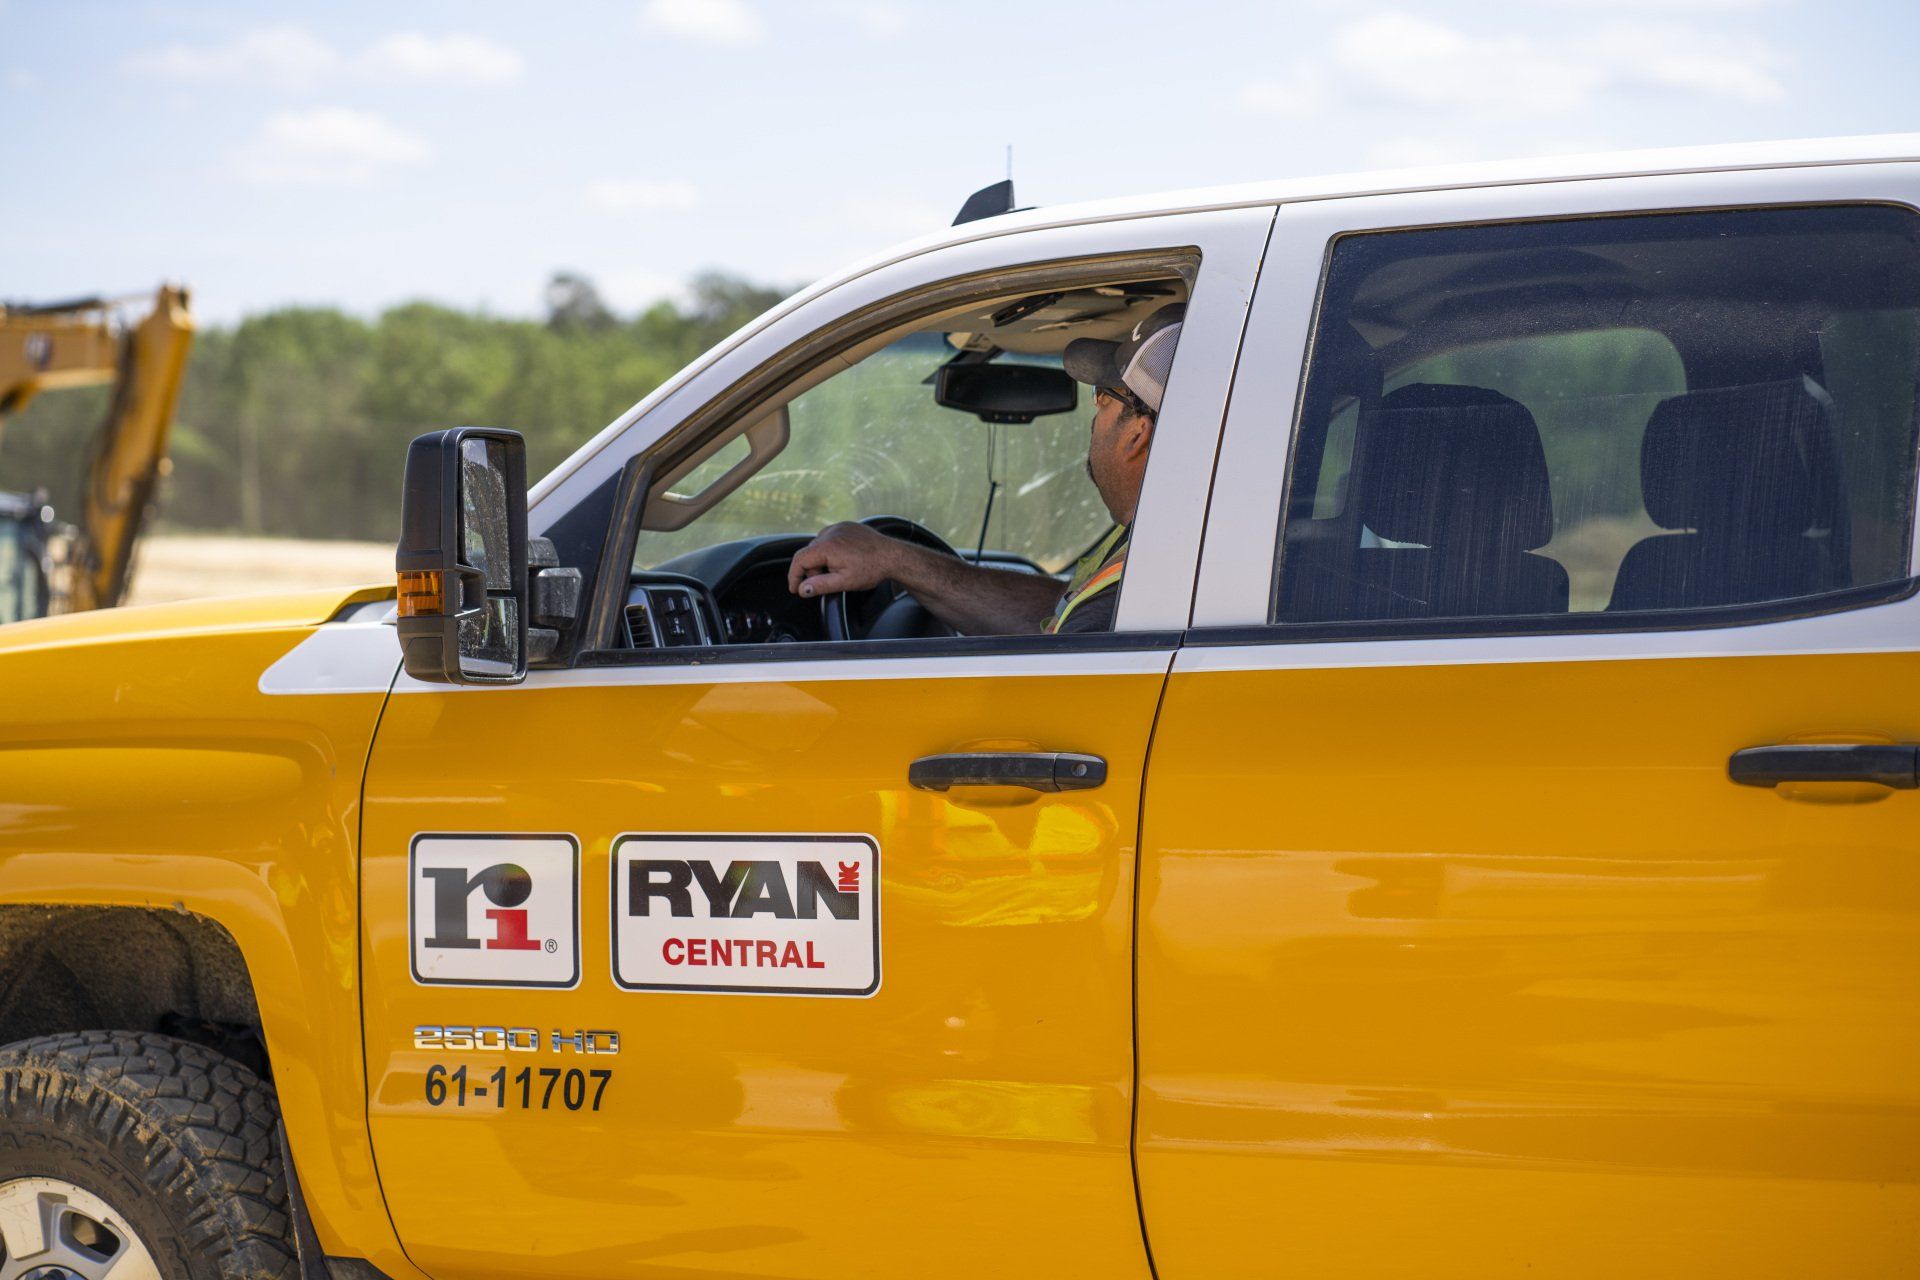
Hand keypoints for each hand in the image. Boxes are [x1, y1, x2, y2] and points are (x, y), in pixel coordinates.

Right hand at [787, 522, 902, 597]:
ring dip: (822, 560)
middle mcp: (830, 532)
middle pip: (809, 553)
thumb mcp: (844, 582)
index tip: (795, 588)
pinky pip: (830, 538)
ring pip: (819, 546)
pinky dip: (831, 550)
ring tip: (838, 570)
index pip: (799, 560)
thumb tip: (803, 589)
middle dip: (812, 570)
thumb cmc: (871, 569)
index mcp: (826, 546)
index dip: (794, 576)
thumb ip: (820, 585)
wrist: (893, 555)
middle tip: (826, 582)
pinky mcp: (846, 526)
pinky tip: (844, 559)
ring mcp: (838, 527)